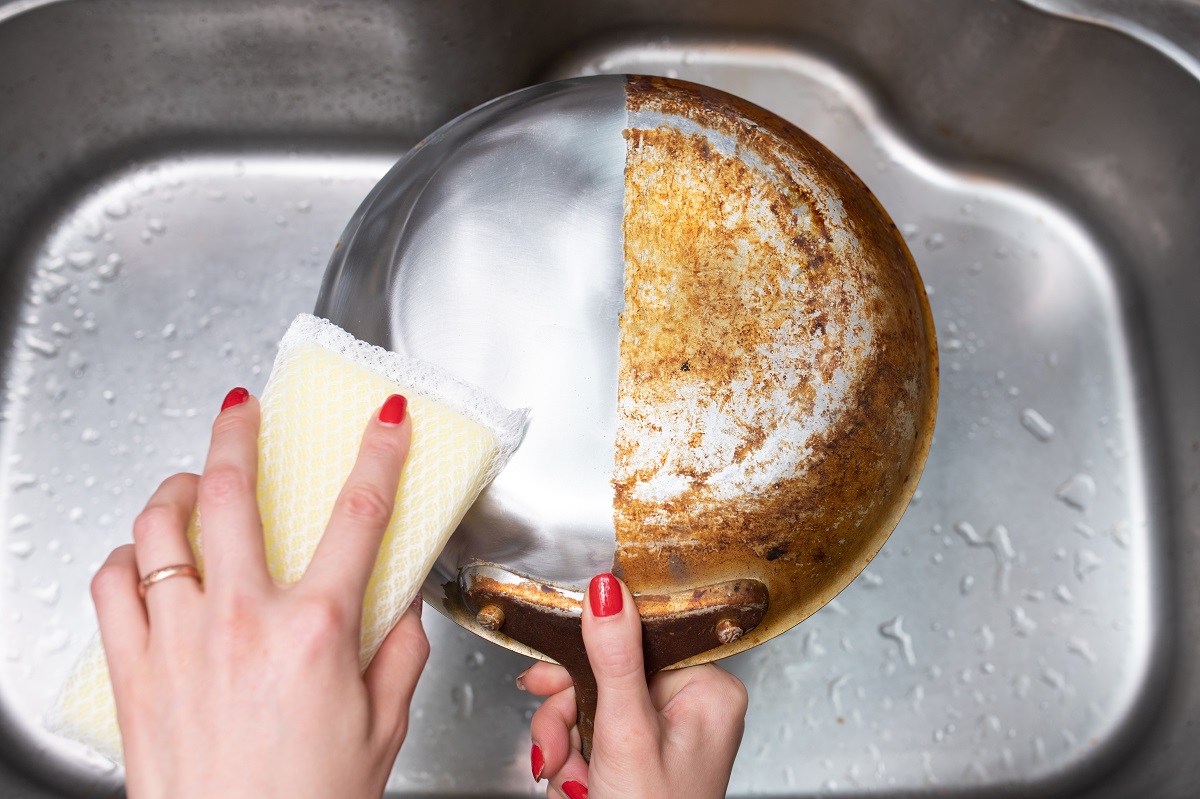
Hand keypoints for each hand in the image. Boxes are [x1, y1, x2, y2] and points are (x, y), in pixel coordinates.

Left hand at [90, 388, 428, 798]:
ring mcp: (178, 639)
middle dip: (240, 431)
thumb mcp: (382, 725)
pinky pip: (113, 583)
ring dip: (177, 486)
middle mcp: (242, 620)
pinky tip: (148, 554)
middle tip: (243, 408)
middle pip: (235, 491)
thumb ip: (402, 650)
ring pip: (161, 526)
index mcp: (317, 630)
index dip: (379, 454)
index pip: (358, 514)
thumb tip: (405, 598)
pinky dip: (128, 555)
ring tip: (192, 480)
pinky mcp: (133, 668)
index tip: (386, 422)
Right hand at [521, 574, 747, 798]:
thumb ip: (613, 657)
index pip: (639, 636)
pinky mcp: (643, 752)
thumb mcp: (625, 732)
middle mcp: (693, 704)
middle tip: (553, 732)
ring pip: (593, 700)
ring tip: (564, 770)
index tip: (552, 666)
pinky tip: (572, 779)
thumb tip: (606, 590)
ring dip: (563, 735)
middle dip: (569, 706)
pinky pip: (594, 729)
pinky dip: (573, 754)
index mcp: (708, 688)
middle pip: (610, 669)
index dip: (588, 652)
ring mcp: (667, 730)